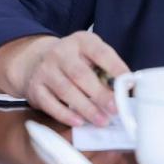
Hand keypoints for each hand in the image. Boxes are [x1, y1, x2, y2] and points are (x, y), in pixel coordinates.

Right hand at [0, 32, 129, 127]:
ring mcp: (45, 70)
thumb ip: (106, 69)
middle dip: (100, 94)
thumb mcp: (90, 55)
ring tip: (102, 120)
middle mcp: (61, 53)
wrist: (37, 60)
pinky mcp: (35, 87)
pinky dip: (66, 115)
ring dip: (86, 108)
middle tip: (116, 108)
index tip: (129, 84)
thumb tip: (126, 90)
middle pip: (81, 74)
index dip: (116, 68)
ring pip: (66, 90)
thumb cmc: (75, 61)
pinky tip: (79, 122)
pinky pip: (50, 104)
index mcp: (81, 41)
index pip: (100, 53)